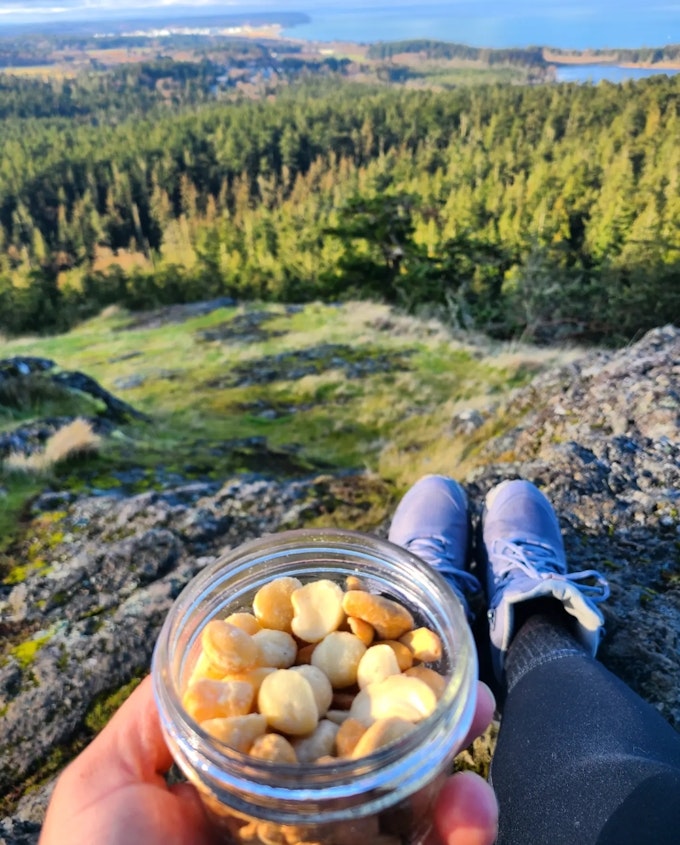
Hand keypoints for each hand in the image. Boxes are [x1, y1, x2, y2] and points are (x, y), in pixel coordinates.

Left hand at [40, 676, 496, 844]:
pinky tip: (473, 816)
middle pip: (378, 770)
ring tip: (474, 769)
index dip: (360, 687)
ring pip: (415, 822)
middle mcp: (300, 829)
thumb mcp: (104, 787)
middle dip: (430, 728)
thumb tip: (197, 648)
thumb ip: (153, 718)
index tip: (397, 648)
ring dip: (458, 787)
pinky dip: (462, 838)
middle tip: (469, 694)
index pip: (318, 731)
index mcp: (251, 795)